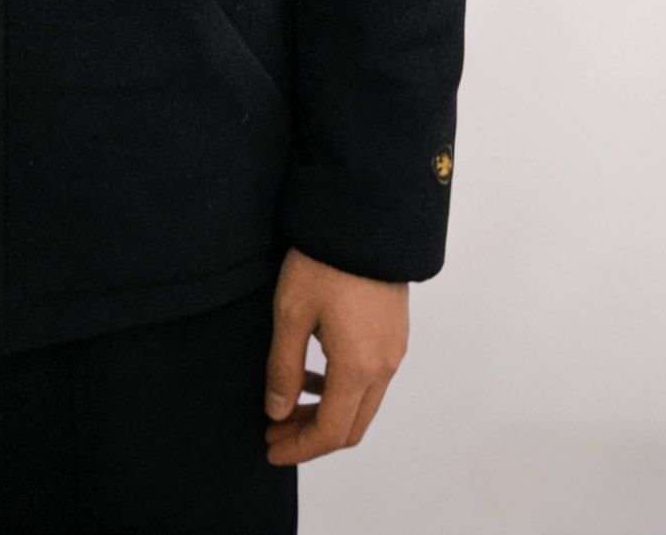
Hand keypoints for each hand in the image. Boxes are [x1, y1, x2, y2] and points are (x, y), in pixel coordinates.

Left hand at [263, 246, 407, 465]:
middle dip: (311, 436)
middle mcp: (384, 366)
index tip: (270, 449)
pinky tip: (315, 373)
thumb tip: (277, 410)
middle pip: (351, 426)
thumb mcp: (291, 313)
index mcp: (358, 368)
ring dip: (326, 412)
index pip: (331, 432)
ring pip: (362, 404)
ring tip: (288, 402)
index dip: (299, 448)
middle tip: (275, 430)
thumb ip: (283, 367)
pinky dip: (342, 389)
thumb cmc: (325, 261)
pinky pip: (370, 379)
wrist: (365, 215)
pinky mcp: (395, 332)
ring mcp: (394, 350)